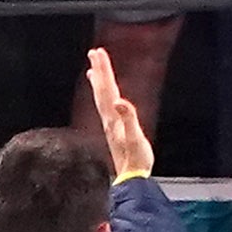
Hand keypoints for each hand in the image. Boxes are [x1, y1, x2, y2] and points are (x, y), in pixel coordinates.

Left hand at [82, 43, 153, 182]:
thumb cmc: (136, 160)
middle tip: (95, 52)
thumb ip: (129, 119)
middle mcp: (109, 119)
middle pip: (103, 90)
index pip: (108, 89)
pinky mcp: (115, 129)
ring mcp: (111, 124)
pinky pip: (106, 107)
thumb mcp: (136, 138)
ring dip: (99, 82)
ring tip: (94, 68)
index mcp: (114, 117)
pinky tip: (105, 96)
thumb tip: (120, 101)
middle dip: (100, 70)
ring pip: (102, 98)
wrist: (131, 179)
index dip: (105, 70)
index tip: (99, 53)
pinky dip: (103, 97)